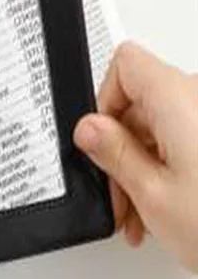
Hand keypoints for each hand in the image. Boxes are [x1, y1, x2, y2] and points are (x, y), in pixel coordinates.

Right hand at [74, 42, 197, 271]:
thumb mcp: (153, 194)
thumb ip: (114, 153)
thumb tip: (91, 129)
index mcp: (180, 99)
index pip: (126, 65)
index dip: (104, 101)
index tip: (101, 140)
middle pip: (144, 101)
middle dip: (123, 148)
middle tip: (120, 191)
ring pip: (167, 125)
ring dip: (147, 164)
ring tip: (145, 213)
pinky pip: (191, 137)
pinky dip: (174, 167)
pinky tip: (169, 207)